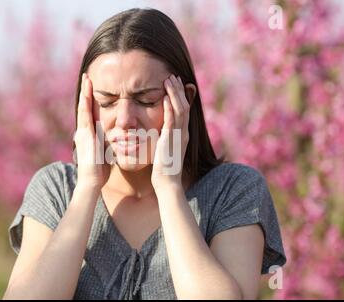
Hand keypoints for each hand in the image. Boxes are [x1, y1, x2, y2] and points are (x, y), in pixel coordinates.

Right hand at [74, 73, 110, 189]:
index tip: (92, 87)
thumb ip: (106, 145)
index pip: (90, 113)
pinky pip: (85, 115)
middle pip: (84, 106)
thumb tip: (114, 141)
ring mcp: (83, 132)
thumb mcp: (104, 154)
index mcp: (89, 134)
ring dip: (84, 92)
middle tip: (87, 76)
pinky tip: (87, 93)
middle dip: (85, 91)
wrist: (91, 181)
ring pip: (83, 107)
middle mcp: (84, 131)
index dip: (90, 99)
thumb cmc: (99, 171)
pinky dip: (85, 103)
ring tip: (86, 78)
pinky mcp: (85, 135)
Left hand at [151, 74, 189, 189]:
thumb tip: (159, 131)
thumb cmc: (163, 169)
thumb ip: (164, 137)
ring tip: (169, 80)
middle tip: (172, 77)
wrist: (167, 182)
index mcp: (182, 134)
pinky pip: (172, 120)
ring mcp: (179, 135)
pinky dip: (169, 107)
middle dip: (178, 90)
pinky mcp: (171, 140)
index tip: (174, 85)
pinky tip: (165, 97)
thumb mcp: (165, 149)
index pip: (183, 110)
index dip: (179, 96)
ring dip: (174, 94)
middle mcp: (183, 132)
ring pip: (180, 109)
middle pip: (184, 105)